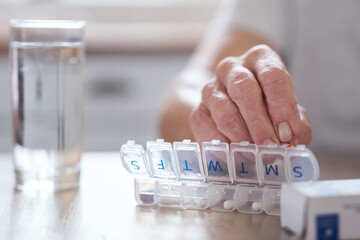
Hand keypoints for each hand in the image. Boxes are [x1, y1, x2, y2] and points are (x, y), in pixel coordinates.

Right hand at [189, 44, 310, 144]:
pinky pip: (207, 128)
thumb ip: (297, 125)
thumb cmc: (268, 111)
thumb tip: (292, 143)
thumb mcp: (288, 112)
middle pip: (244, 89)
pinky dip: (223, 145)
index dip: (282, 106)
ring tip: (255, 155)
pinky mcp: (198, 111)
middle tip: (271, 146)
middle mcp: (232, 68)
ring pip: (224, 111)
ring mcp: (211, 89)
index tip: (288, 134)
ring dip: (241, 136)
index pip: (273, 75)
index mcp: (260, 59)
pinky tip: (235, 155)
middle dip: (259, 122)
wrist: (235, 112)